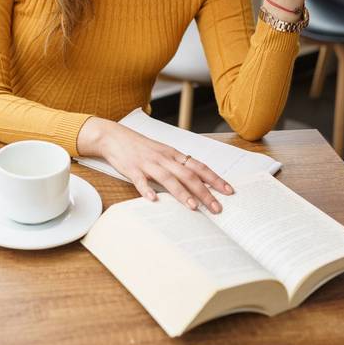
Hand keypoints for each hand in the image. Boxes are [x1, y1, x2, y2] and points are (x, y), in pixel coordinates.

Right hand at [77, 117, 233, 212]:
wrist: (114, 136)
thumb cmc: (141, 147)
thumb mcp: (163, 153)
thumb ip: (177, 166)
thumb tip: (197, 183)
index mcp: (173, 155)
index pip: (199, 167)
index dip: (215, 178)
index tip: (228, 190)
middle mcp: (164, 158)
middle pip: (188, 175)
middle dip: (205, 192)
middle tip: (217, 208)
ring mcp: (148, 163)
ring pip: (168, 178)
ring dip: (181, 193)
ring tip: (193, 207)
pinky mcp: (132, 169)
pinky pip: (140, 180)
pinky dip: (147, 190)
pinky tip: (153, 200)